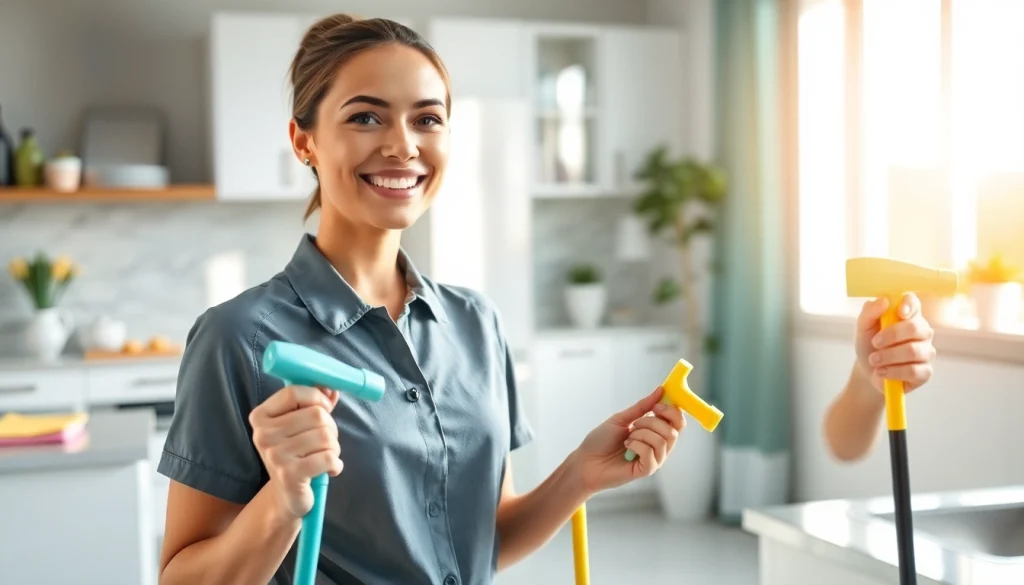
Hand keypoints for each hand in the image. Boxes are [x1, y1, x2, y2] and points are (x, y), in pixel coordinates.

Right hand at [249, 385, 342, 519]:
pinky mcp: (290, 475)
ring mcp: (275, 455)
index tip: (325, 408)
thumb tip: (331, 386)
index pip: (294, 391)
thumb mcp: (301, 424)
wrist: (287, 495)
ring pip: (326, 435)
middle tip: (325, 441)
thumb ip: (315, 402)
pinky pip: (329, 457)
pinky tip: (329, 469)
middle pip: (316, 414)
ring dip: (334, 446)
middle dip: (330, 427)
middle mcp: (263, 435)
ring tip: (325, 455)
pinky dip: (336, 463)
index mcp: (261, 416)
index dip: (317, 397)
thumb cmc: (297, 453)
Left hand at [571, 387, 685, 493]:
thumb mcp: (622, 418)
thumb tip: (660, 390)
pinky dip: (637, 446)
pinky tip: (627, 447)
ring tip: (627, 438)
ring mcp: (654, 459)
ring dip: (642, 434)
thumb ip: (642, 407)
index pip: (678, 422)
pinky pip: (651, 454)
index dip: (672, 411)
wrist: (585, 460)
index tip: (656, 406)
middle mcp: (658, 447)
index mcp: (656, 433)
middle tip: (635, 424)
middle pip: (674, 431)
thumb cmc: (601, 440)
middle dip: (653, 422)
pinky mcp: (646, 470)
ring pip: (663, 441)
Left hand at [855, 293, 935, 393]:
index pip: (914, 303)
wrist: (868, 371)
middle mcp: (922, 332)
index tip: (899, 313)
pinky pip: (914, 371)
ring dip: (888, 356)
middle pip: (915, 328)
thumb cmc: (869, 345)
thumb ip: (870, 312)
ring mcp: (926, 352)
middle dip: (891, 336)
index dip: (908, 305)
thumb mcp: (863, 328)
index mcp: (908, 315)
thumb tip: (884, 300)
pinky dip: (893, 372)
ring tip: (874, 360)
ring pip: (913, 351)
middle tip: (874, 343)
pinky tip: (881, 372)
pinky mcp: (925, 372)